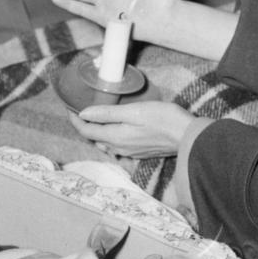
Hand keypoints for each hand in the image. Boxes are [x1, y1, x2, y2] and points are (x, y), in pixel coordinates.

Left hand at [69, 101, 194, 157]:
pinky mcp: (140, 152)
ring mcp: (130, 152)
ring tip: (97, 116)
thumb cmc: (163, 119)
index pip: (86, 131)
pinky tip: (117, 127)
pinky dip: (110, 136)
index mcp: (115, 137)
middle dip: (85, 125)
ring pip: (105, 143)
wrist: (188, 136)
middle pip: (94, 138)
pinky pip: (117, 146)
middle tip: (81, 108)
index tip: (70, 107)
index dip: (75, 119)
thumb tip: (84, 113)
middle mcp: (119, 148)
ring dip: (97, 131)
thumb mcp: (134, 111)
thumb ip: (107, 113)